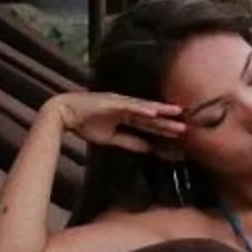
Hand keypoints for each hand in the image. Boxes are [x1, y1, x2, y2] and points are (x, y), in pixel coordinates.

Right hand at [50, 90, 186, 153]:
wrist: (63, 114)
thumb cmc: (86, 124)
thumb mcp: (111, 138)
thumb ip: (129, 142)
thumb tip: (147, 149)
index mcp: (127, 116)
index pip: (150, 125)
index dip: (165, 130)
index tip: (181, 136)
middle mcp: (127, 107)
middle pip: (151, 117)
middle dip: (168, 122)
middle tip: (188, 127)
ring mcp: (120, 103)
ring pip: (144, 109)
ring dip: (160, 112)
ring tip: (177, 114)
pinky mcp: (111, 102)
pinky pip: (129, 106)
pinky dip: (141, 108)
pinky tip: (154, 111)